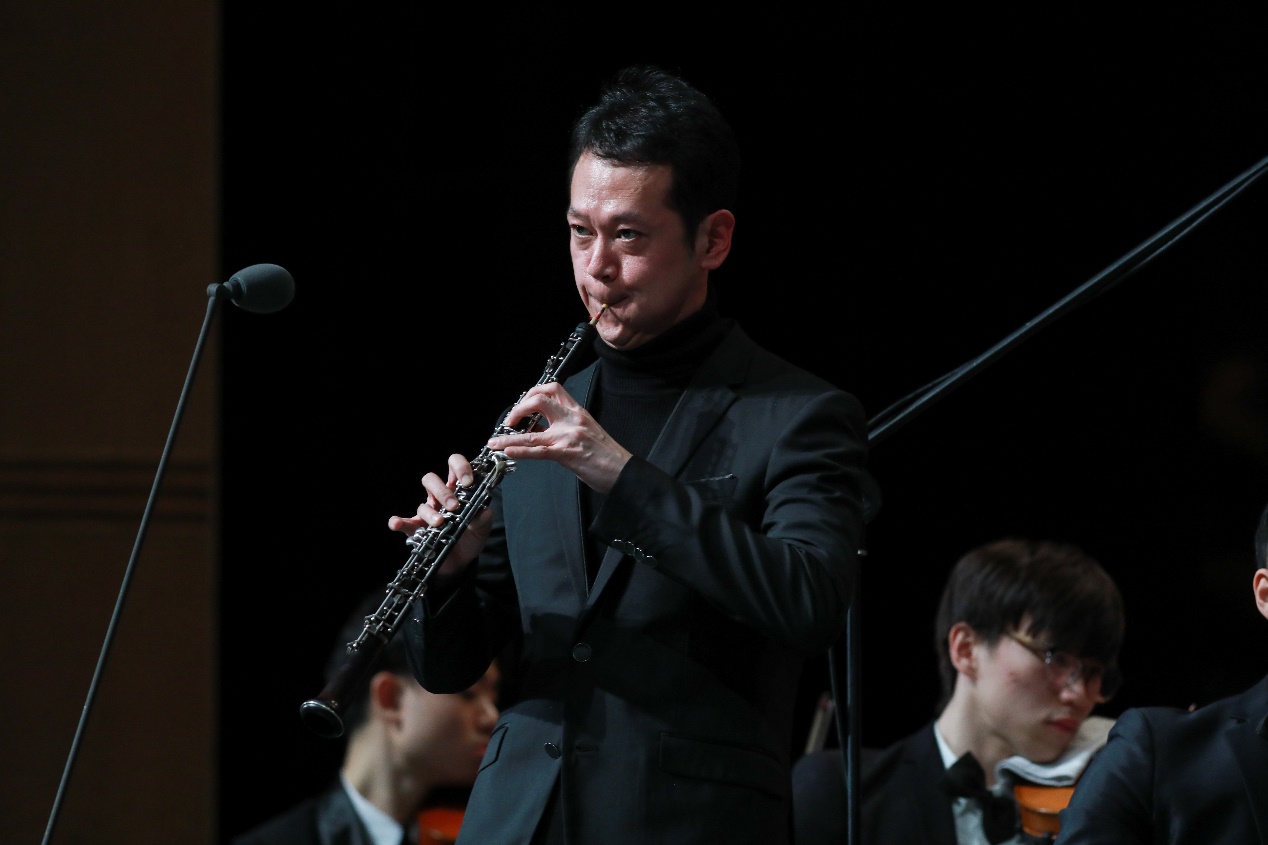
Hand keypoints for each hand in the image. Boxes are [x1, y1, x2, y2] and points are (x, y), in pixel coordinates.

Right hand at [387, 453, 492, 579]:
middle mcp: (439, 498)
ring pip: (422, 504)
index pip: (454, 466)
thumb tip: (482, 510)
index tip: (468, 482)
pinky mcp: (418, 530)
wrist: (463, 560)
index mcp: (457, 490)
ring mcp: (427, 513)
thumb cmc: (472, 536)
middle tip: (454, 506)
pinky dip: (398, 522)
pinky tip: (397, 523)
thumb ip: (483, 516)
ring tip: (440, 523)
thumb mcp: (483, 526)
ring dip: (430, 512)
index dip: (460, 467)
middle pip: (431, 480)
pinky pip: (405, 523)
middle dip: (443, 492)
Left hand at [487, 382, 630, 492]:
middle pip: (539, 399)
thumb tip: (541, 428)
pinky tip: (508, 451)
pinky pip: (538, 450)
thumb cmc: (608, 455)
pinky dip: (520, 450)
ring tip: (494, 442)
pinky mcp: (567, 454)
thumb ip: (565, 426)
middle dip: (518, 409)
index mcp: (577, 412)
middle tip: (510, 421)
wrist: (624, 471)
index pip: (552, 389)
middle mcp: (572, 419)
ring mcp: (568, 436)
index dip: (532, 393)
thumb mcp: (587, 431)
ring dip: (508, 435)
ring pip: (532, 430)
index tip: (523, 405)